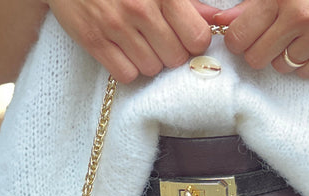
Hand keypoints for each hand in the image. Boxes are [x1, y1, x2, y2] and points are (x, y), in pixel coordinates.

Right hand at [44, 0, 219, 82]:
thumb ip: (188, 1)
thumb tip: (215, 19)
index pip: (197, 38)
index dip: (194, 40)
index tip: (186, 35)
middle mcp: (140, 8)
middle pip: (175, 58)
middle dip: (171, 51)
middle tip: (159, 38)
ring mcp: (115, 26)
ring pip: (152, 69)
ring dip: (149, 60)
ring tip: (138, 40)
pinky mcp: (94, 40)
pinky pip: (126, 74)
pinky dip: (128, 67)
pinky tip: (123, 50)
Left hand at [212, 0, 308, 78]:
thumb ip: (252, 4)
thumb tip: (220, 20)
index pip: (238, 36)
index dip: (239, 40)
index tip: (247, 37)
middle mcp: (300, 15)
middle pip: (256, 57)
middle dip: (260, 51)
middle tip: (274, 39)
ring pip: (281, 67)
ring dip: (286, 56)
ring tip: (302, 37)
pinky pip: (305, 74)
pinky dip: (307, 64)